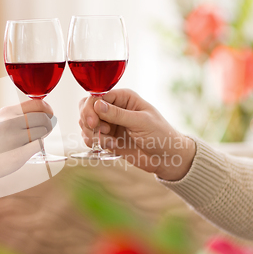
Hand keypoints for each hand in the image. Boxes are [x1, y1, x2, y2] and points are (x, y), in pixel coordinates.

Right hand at [0, 100, 54, 178]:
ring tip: (31, 141)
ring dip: (41, 137)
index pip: (38, 104)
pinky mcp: (19, 154)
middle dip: (47, 125)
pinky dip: (38, 147)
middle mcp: (11, 122)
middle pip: (44, 118)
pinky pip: (39, 145)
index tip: (49, 115)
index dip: (48, 110)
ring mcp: (15, 138)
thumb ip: (18, 115)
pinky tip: (29, 149)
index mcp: (7, 112)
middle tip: (43, 131)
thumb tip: (43, 113)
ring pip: (43, 132)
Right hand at [79, 89, 195, 180]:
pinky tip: (110, 146)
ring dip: (92, 134)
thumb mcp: (141, 122)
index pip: (97, 96)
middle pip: (87, 107)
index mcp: (124, 98)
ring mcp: (109, 124)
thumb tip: (97, 105)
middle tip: (97, 130)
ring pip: (86, 123)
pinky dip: (94, 143)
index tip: (93, 122)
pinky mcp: (107, 138)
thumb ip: (118, 114)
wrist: (166, 157)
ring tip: (109, 141)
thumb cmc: (160, 135)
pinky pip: (90, 137)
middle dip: (88, 120)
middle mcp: (114, 108)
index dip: (91, 108)